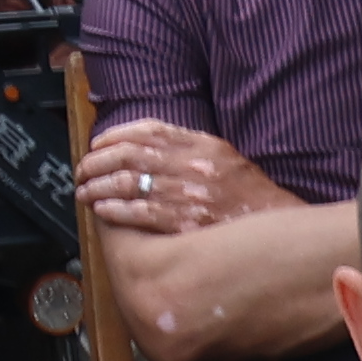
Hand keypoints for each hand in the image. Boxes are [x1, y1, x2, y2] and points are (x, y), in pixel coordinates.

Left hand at [83, 120, 292, 245]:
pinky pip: (140, 214)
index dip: (114, 136)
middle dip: (98, 162)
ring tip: (84, 191)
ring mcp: (190, 196)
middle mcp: (194, 166)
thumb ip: (189, 146)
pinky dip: (115, 211)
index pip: (148, 131)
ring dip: (98, 187)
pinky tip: (102, 211)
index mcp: (203, 145)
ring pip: (129, 184)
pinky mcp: (187, 225)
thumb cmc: (251, 197)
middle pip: (131, 156)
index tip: (97, 144)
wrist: (279, 229)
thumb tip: (146, 141)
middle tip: (82, 170)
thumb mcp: (225, 158)